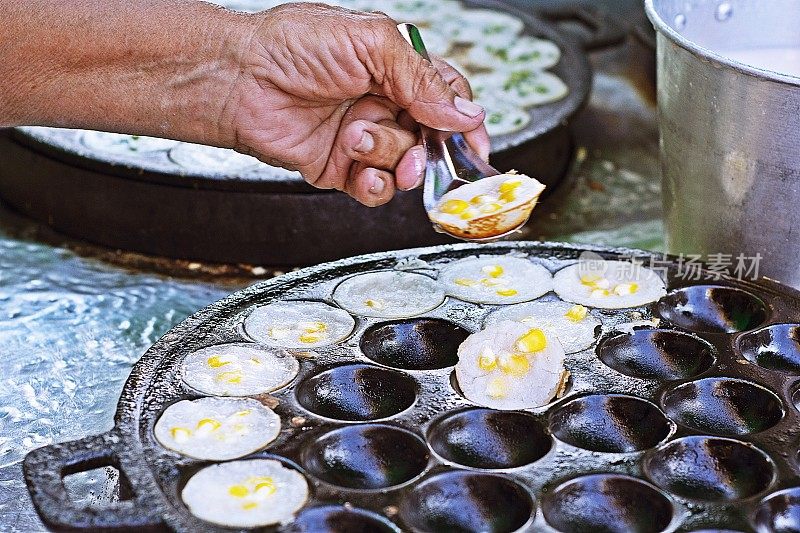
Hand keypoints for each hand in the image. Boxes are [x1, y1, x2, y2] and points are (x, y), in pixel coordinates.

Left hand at [226, 3, 489, 205]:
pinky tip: (357, 169)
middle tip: (416, 155)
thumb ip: (422, 78)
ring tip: (357, 141)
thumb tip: (464, 112)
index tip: (475, 146)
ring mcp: (363, 138)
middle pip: (431, 139)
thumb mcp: (371, 43)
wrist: (239, 79)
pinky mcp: (341, 168)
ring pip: (403, 166)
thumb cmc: (293, 46)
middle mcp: (383, 104)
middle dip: (427, 151)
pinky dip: (373, 185)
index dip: (465, 122)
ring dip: (388, 159)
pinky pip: (374, 189)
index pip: (447, 98)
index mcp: (396, 69)